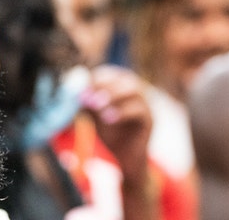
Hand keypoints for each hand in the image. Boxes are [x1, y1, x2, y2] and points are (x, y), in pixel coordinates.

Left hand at [80, 65, 151, 182]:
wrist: (124, 156)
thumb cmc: (109, 131)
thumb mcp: (94, 114)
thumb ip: (87, 102)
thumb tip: (77, 91)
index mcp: (121, 86)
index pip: (110, 73)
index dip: (94, 79)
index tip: (81, 89)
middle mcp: (136, 91)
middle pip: (124, 78)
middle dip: (104, 86)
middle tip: (89, 98)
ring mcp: (146, 103)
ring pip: (134, 90)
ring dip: (114, 96)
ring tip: (97, 107)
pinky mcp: (150, 119)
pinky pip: (140, 110)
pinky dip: (122, 112)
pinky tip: (108, 119)